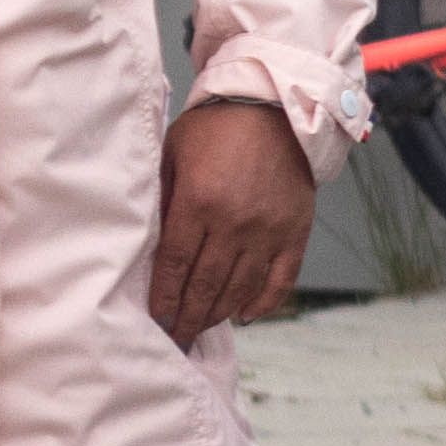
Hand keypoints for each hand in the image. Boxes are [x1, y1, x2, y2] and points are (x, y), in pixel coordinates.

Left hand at [154, 98, 315, 343]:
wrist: (275, 106)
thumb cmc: (217, 127)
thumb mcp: (174, 153)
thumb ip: (163, 197)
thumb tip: (149, 243)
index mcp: (200, 202)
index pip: (176, 265)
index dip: (164, 298)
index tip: (154, 320)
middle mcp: (236, 223)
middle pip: (206, 285)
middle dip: (187, 317)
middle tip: (174, 338)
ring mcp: (269, 231)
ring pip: (240, 288)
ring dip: (218, 314)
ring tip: (201, 327)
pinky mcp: (295, 232)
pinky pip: (280, 280)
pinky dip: (263, 303)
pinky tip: (245, 315)